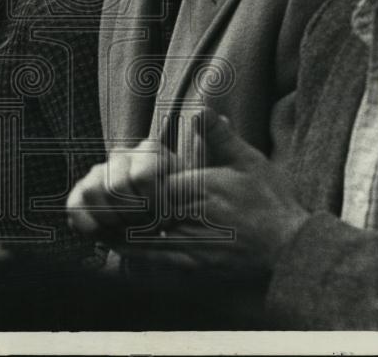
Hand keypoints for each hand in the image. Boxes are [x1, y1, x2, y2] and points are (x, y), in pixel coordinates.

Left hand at [67, 107, 310, 277]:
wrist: (290, 249)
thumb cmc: (270, 202)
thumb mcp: (248, 161)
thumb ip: (218, 136)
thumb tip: (199, 109)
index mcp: (198, 190)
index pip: (148, 186)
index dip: (126, 185)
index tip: (109, 177)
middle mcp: (189, 220)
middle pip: (137, 215)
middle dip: (112, 210)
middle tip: (88, 205)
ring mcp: (190, 247)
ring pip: (139, 242)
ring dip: (115, 232)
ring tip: (95, 226)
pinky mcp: (192, 267)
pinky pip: (153, 262)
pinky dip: (132, 253)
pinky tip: (119, 247)